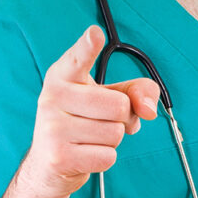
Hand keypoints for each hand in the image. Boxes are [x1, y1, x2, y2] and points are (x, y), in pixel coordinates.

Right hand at [22, 24, 160, 197]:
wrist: (49, 164)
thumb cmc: (83, 123)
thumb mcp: (109, 99)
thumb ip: (136, 93)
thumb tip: (148, 110)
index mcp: (63, 76)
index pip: (78, 58)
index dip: (88, 46)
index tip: (95, 33)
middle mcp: (52, 96)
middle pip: (119, 105)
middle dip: (123, 118)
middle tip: (102, 121)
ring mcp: (52, 127)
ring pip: (115, 133)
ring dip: (112, 140)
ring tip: (90, 139)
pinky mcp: (59, 156)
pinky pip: (108, 156)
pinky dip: (104, 158)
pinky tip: (85, 155)